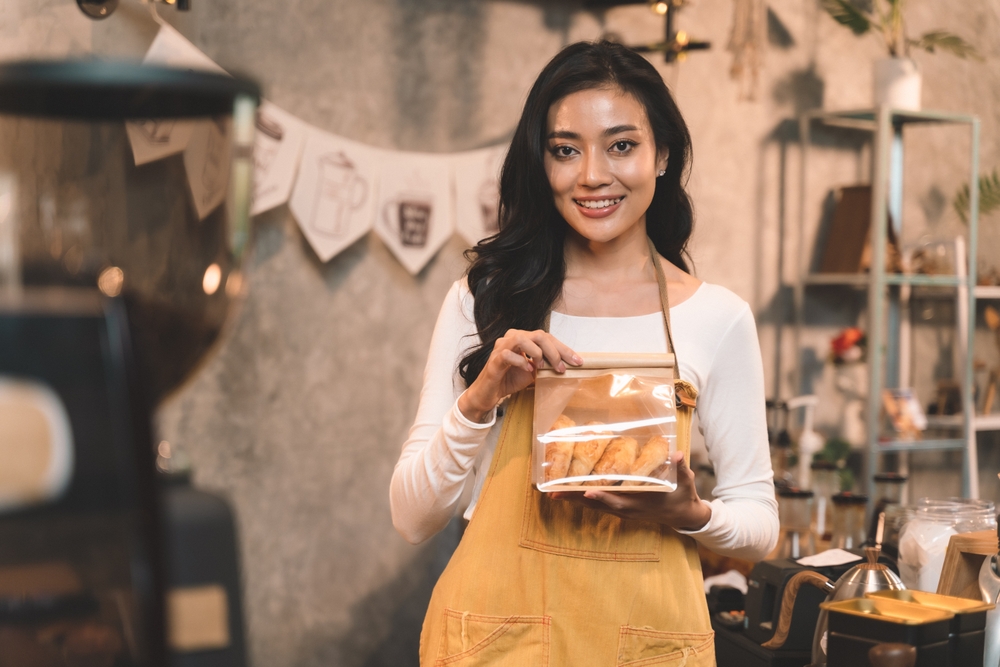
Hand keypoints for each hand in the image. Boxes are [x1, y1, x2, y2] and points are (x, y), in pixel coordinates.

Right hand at [458, 329, 581, 422]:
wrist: (489, 394)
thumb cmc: (509, 380)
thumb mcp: (533, 372)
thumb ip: (546, 365)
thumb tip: (566, 365)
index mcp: (523, 339)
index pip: (546, 338)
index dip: (563, 348)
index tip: (577, 361)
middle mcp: (511, 338)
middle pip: (538, 335)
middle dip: (554, 351)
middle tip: (562, 367)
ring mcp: (501, 347)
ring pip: (522, 339)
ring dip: (537, 353)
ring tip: (543, 367)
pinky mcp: (494, 360)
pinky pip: (508, 355)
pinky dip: (520, 362)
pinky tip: (528, 370)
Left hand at [550, 451, 711, 530]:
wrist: (684, 516)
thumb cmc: (683, 497)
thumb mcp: (685, 483)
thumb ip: (680, 468)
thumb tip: (677, 455)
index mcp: (640, 503)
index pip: (617, 500)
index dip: (602, 496)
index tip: (585, 491)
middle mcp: (626, 509)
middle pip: (597, 505)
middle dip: (575, 499)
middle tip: (553, 493)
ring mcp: (622, 510)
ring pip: (593, 506)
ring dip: (574, 500)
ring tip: (552, 493)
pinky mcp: (620, 508)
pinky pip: (598, 504)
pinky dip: (583, 498)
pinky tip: (569, 491)